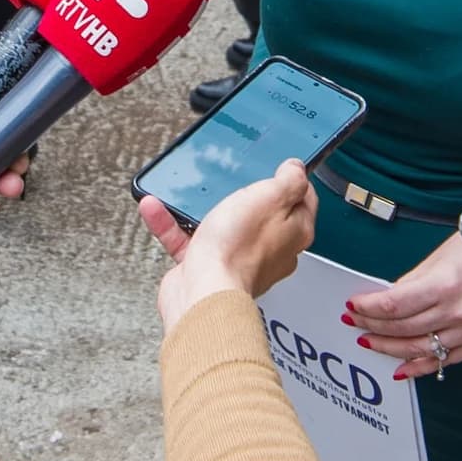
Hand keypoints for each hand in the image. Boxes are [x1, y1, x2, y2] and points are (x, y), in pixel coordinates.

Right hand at [143, 159, 317, 328]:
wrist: (203, 291)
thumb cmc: (238, 250)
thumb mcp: (270, 197)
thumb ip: (289, 181)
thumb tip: (297, 169)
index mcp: (293, 232)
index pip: (303, 201)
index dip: (293, 181)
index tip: (282, 168)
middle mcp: (269, 249)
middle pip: (264, 214)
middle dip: (247, 195)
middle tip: (236, 178)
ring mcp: (237, 259)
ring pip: (222, 226)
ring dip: (201, 207)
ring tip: (189, 191)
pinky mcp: (207, 268)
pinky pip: (188, 240)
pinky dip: (172, 224)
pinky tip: (158, 208)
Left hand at [345, 233, 461, 380]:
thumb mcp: (438, 259)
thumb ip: (410, 283)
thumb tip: (384, 301)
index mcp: (445, 285)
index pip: (394, 304)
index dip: (368, 307)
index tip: (352, 306)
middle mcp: (458, 311)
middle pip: (402, 328)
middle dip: (372, 325)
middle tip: (353, 323)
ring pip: (418, 348)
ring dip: (388, 348)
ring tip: (368, 342)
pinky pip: (444, 361)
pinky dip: (419, 366)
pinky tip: (400, 367)